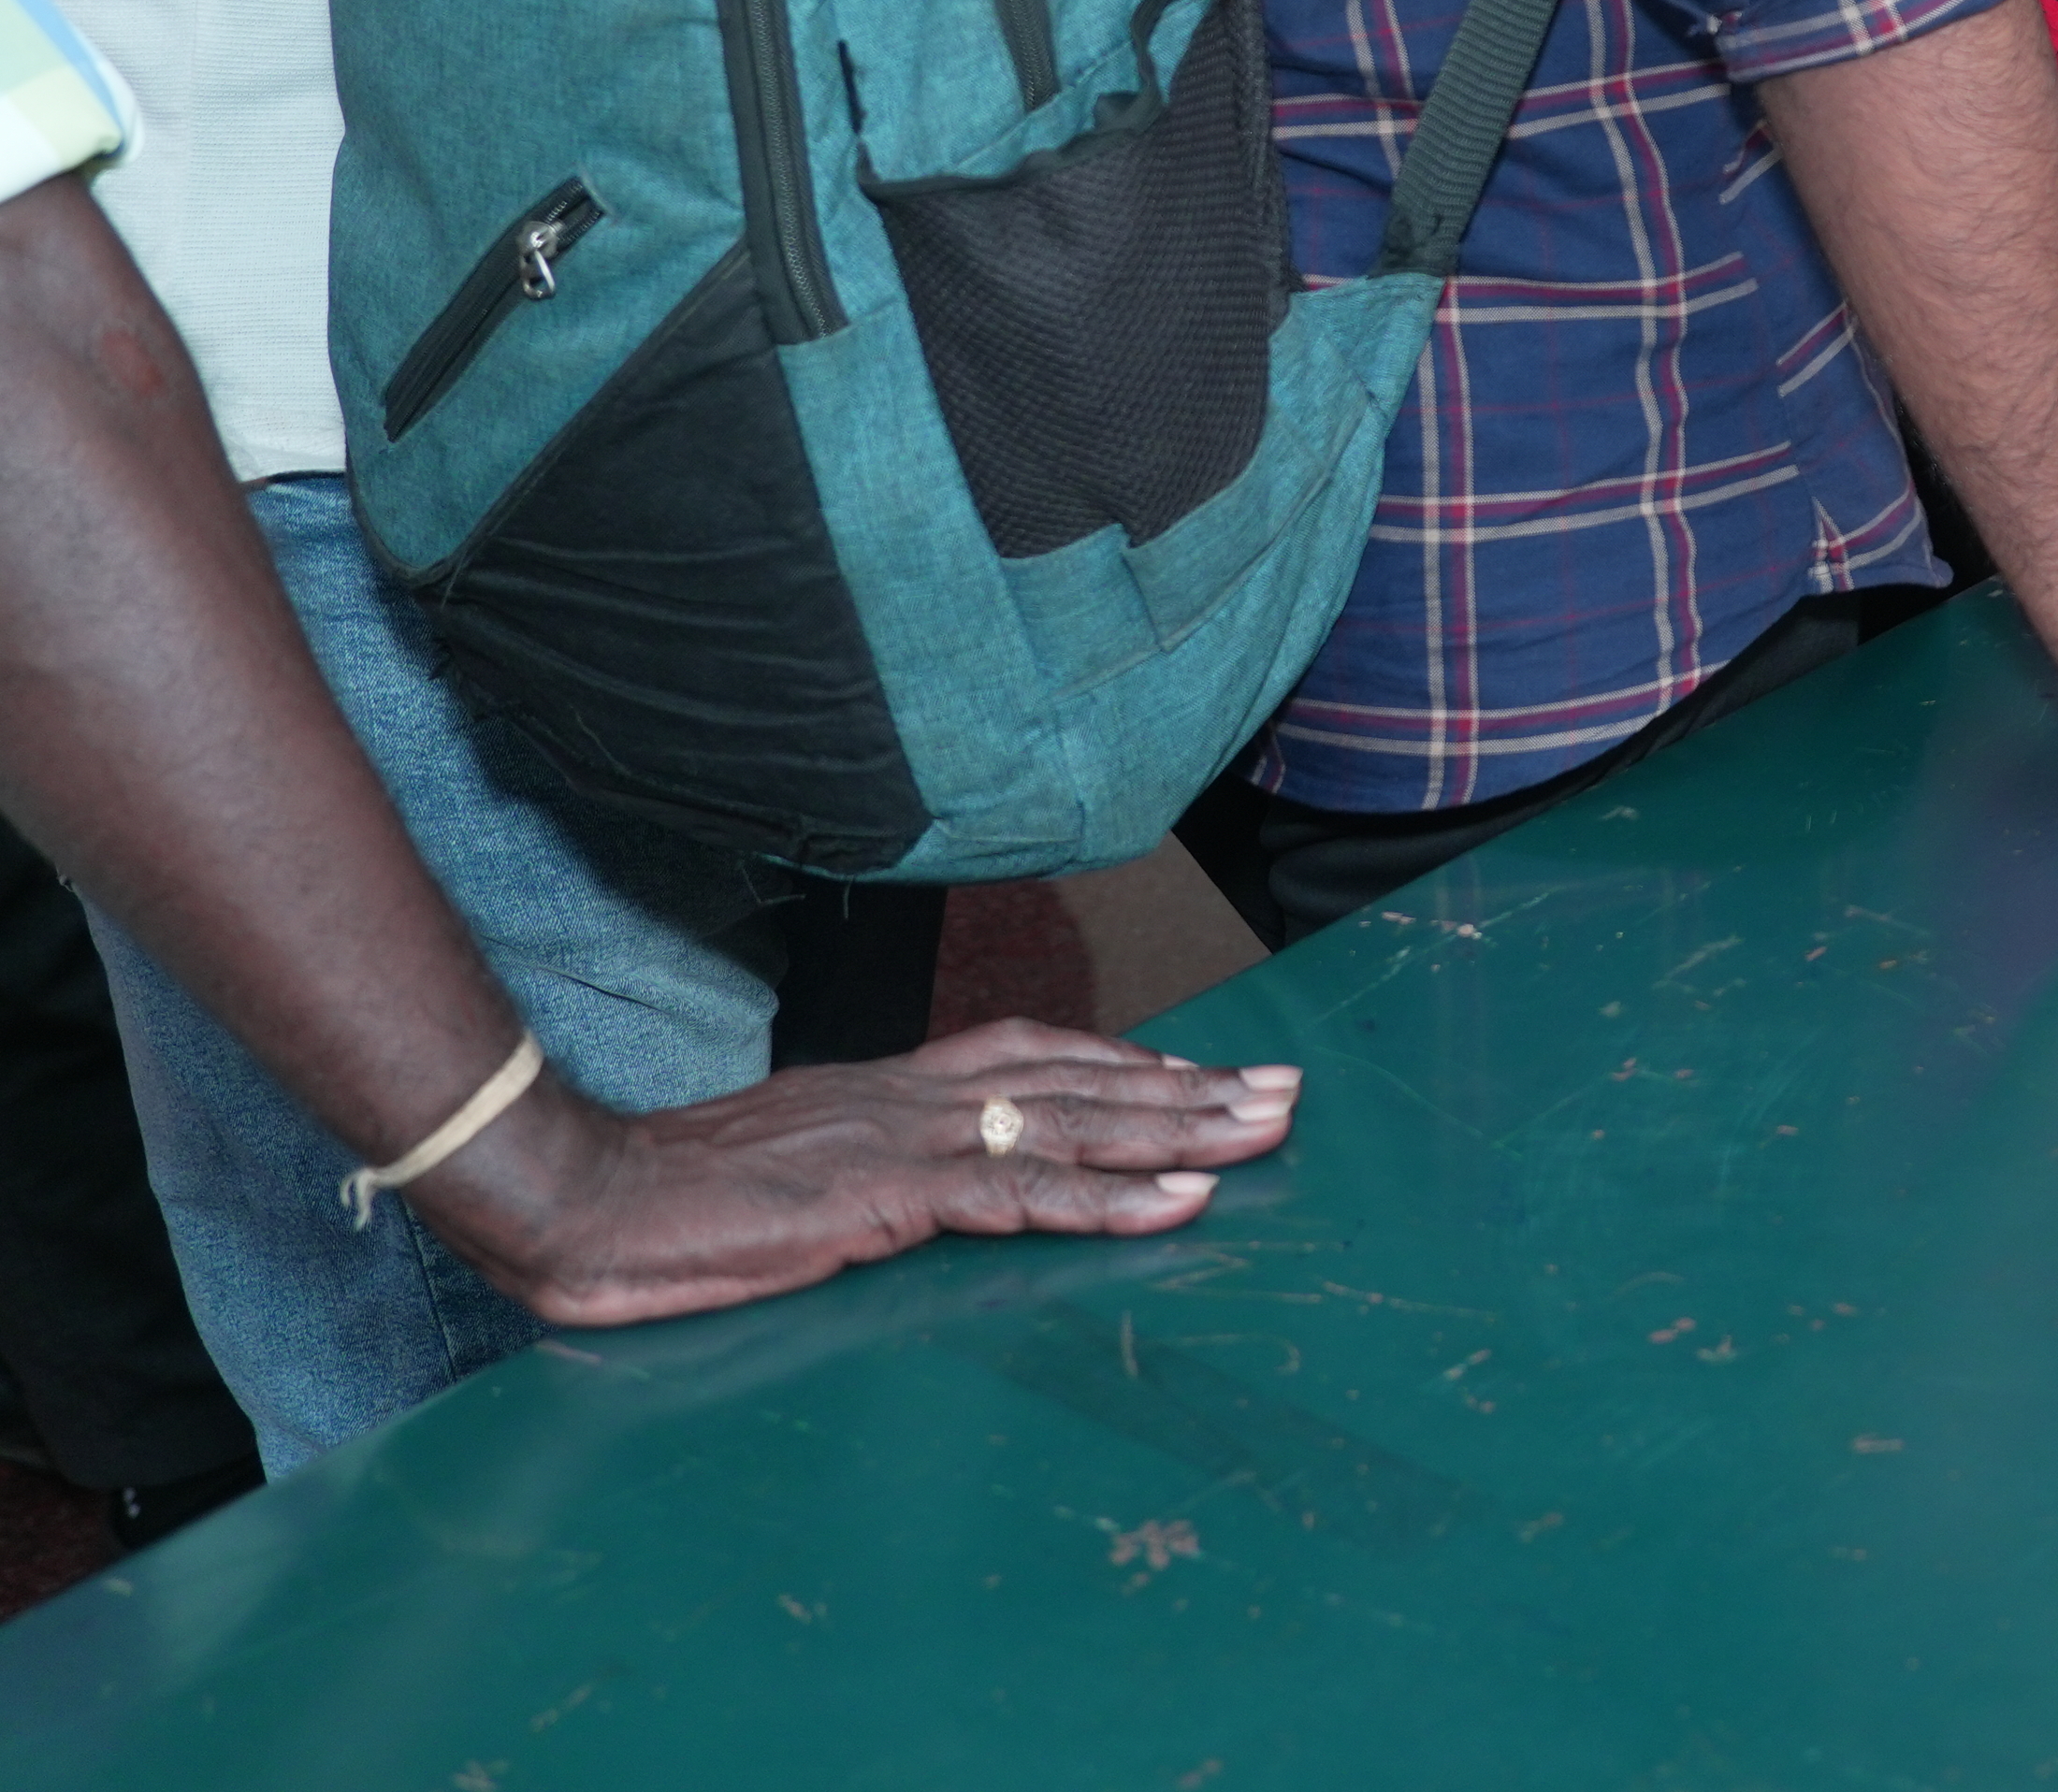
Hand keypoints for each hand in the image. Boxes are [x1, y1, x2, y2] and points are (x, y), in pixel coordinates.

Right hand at [426, 1025, 1300, 1327]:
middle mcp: (912, 1098)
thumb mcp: (784, 1174)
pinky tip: (1181, 1200)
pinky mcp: (888, 1196)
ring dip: (1181, 1131)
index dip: (1120, 1063)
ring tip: (1265, 1130)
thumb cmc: (663, 1200)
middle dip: (1187, 1089)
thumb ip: (855, 1172)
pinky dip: (1111, 1199)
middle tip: (1282, 1090)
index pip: (1030, 1058)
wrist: (574, 1198)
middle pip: (1079, 1081)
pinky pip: (1025, 1196)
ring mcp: (905, 1141)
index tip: (1197, 1070)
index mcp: (887, 1092)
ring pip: (1074, 1126)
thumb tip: (900, 1191)